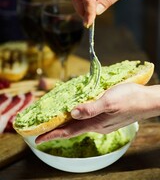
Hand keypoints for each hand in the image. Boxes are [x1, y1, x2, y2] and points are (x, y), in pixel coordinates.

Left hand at [36, 83, 159, 143]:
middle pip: (72, 129)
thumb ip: (91, 109)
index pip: (69, 131)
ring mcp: (103, 122)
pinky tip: (76, 112)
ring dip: (66, 123)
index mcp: (96, 123)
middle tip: (42, 129)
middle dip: (56, 130)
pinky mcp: (107, 117)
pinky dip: (77, 118)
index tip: (38, 140)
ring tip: (55, 121)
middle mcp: (97, 125)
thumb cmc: (130, 98)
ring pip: (80, 124)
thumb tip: (72, 113)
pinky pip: (88, 119)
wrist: (147, 101)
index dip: (53, 135)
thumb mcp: (109, 101)